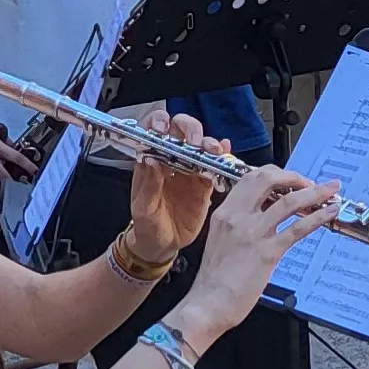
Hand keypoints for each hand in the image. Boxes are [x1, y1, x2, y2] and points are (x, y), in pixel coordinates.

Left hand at [121, 112, 221, 256]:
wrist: (162, 245)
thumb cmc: (147, 225)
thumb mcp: (143, 208)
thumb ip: (148, 184)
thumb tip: (151, 159)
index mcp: (151, 161)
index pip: (155, 131)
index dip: (159, 123)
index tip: (163, 128)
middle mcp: (171, 160)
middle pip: (182, 131)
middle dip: (190, 129)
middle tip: (194, 142)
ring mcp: (190, 171)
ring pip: (202, 146)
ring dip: (208, 143)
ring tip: (213, 150)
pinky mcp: (205, 184)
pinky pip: (215, 166)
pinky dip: (223, 156)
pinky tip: (225, 151)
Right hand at [172, 167, 342, 349]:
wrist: (207, 304)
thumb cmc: (213, 280)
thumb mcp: (220, 240)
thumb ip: (237, 224)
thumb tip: (261, 215)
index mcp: (225, 213)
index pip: (252, 178)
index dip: (276, 174)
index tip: (290, 179)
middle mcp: (237, 217)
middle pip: (269, 179)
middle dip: (295, 176)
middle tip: (310, 183)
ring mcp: (253, 233)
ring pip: (289, 201)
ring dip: (315, 192)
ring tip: (330, 190)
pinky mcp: (267, 252)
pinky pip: (297, 228)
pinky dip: (318, 217)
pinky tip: (329, 213)